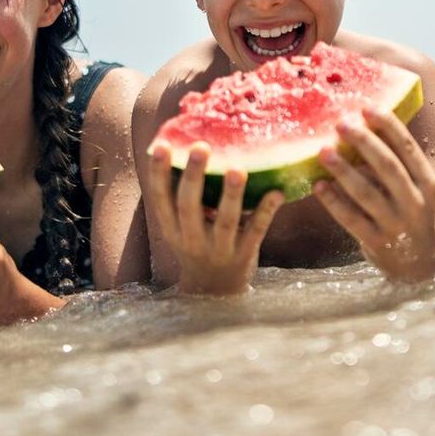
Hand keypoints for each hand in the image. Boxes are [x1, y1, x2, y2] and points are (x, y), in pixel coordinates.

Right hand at [146, 141, 283, 294]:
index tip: (161, 146)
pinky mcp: (243, 256)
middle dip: (194, 176)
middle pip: (189, 206)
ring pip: (225, 220)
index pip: (160, 198)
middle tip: (201, 147)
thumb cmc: (199, 243)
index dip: (158, 173)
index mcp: (172, 228)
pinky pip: (255, 232)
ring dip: (231, 194)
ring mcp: (218, 250)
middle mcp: (191, 239)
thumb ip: (184, 196)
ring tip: (237, 169)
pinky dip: (265, 212)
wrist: (214, 291)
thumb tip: (189, 144)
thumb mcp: (182, 226)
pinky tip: (276, 192)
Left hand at [315, 109, 434, 281]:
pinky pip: (352, 219)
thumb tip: (362, 126)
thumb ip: (396, 164)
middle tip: (341, 123)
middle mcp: (415, 202)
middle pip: (388, 167)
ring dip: (343, 170)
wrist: (421, 265)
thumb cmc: (411, 215)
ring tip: (323, 152)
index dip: (388, 126)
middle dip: (364, 142)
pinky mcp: (377, 242)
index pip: (408, 148)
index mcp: (427, 182)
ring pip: (367, 193)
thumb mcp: (416, 189)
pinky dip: (334, 202)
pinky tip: (318, 186)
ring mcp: (396, 224)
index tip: (367, 107)